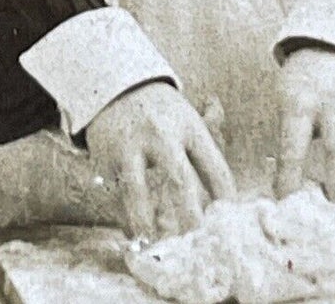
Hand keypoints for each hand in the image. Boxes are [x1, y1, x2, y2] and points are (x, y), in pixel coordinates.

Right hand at [85, 81, 236, 239]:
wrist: (116, 84)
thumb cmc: (161, 112)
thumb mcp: (188, 118)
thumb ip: (207, 152)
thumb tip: (230, 201)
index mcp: (188, 126)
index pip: (215, 168)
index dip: (226, 200)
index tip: (230, 226)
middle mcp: (159, 135)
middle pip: (178, 181)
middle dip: (189, 218)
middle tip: (197, 246)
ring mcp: (129, 146)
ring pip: (136, 191)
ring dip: (146, 224)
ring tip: (156, 250)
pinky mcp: (105, 157)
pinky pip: (115, 194)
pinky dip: (124, 217)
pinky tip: (134, 235)